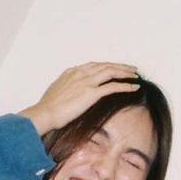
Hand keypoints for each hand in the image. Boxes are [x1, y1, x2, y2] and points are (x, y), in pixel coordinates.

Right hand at [20, 62, 139, 136]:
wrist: (45, 113)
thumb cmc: (48, 108)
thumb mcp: (57, 92)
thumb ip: (67, 88)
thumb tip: (70, 93)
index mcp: (72, 72)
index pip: (94, 65)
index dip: (107, 66)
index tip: (115, 68)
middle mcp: (80, 73)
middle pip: (105, 66)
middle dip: (120, 66)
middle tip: (131, 68)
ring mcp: (86, 82)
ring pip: (111, 72)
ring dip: (125, 72)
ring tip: (135, 75)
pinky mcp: (91, 93)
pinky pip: (113, 86)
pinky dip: (125, 85)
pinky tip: (134, 87)